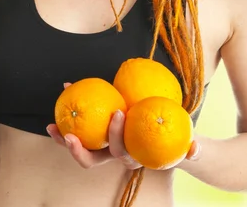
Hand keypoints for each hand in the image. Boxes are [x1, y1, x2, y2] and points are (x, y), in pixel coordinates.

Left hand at [46, 83, 201, 169]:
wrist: (166, 138)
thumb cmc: (176, 137)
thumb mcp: (188, 144)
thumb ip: (193, 148)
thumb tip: (195, 147)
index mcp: (132, 157)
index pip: (119, 152)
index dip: (115, 136)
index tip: (117, 112)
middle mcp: (115, 155)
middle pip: (91, 160)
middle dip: (77, 151)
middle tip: (67, 134)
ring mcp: (103, 145)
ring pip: (80, 148)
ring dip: (63, 137)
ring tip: (51, 124)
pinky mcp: (97, 133)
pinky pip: (80, 127)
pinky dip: (71, 110)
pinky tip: (67, 86)